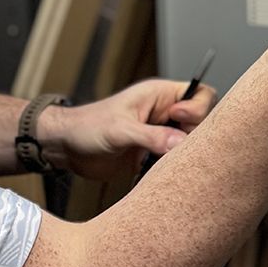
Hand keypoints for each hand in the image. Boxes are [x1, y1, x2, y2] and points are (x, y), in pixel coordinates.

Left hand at [36, 78, 216, 179]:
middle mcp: (164, 113)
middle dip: (194, 135)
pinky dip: (172, 168)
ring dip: (182, 155)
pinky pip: (175, 160)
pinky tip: (158, 173)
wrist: (67, 148)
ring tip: (164, 162)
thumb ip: (151, 136)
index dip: (196, 108)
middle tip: (175, 147)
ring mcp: (160, 134)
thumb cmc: (87, 127)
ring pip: (190, 143)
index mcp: (159, 95)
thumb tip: (181, 143)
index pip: (199, 94)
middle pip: (200, 122)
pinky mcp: (153, 154)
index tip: (177, 118)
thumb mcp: (120, 130)